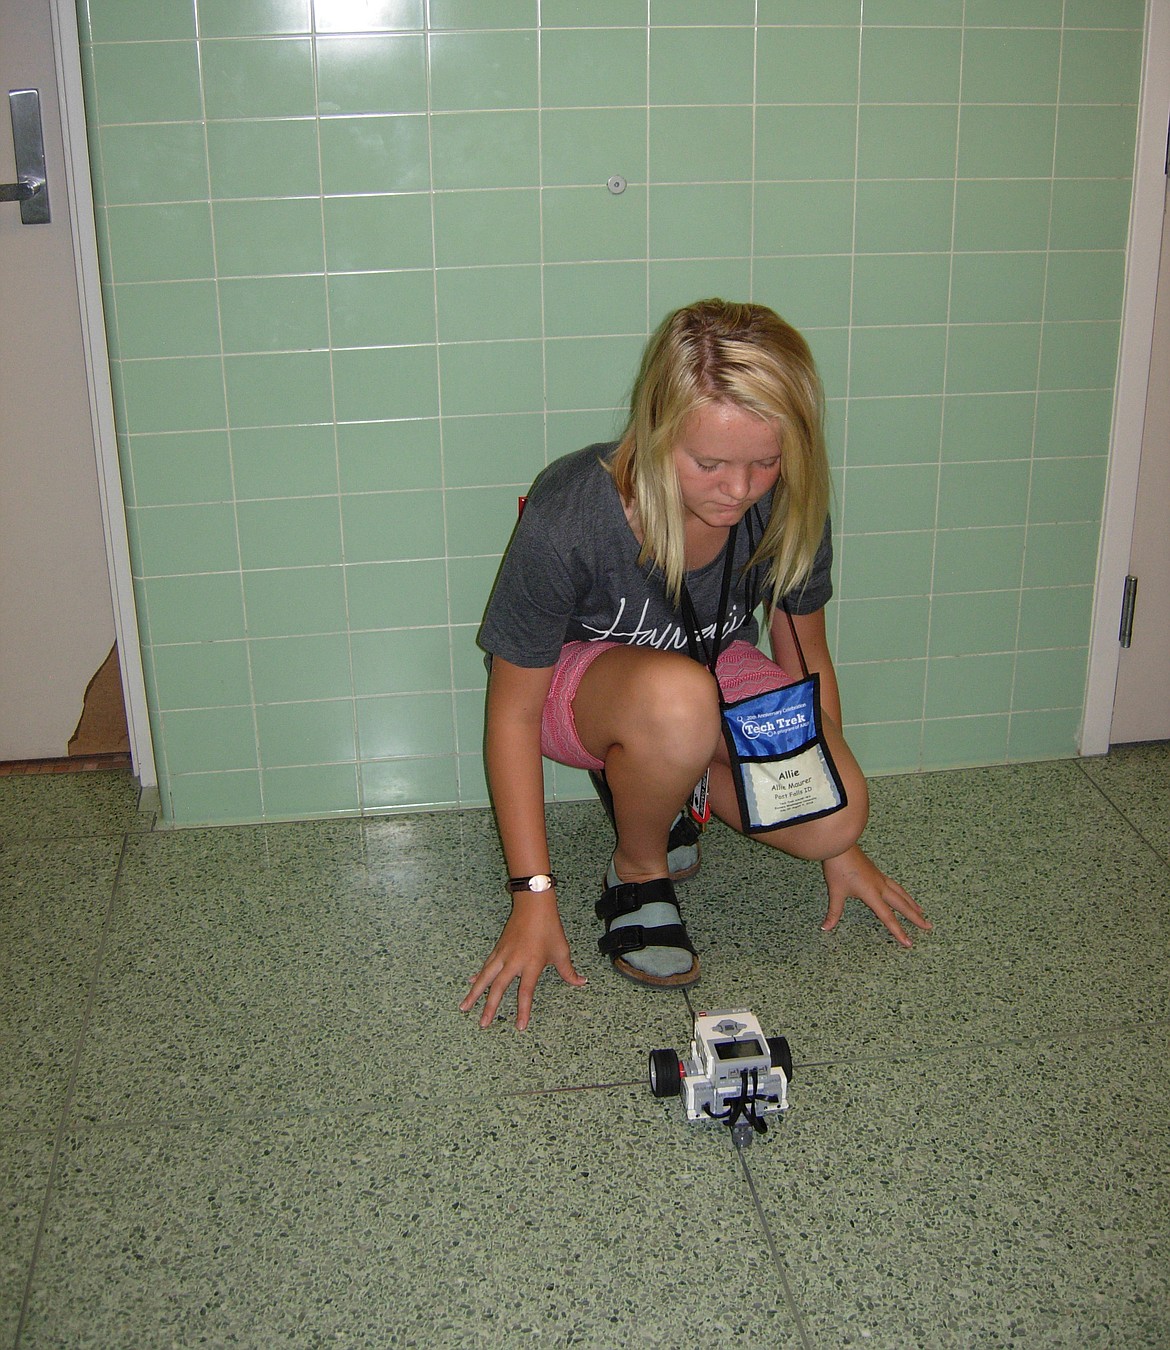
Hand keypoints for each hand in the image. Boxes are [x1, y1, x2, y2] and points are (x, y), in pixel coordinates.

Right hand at [459, 891, 586, 1029]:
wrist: (533, 904)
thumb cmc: (548, 927)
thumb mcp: (561, 950)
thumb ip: (568, 971)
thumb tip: (581, 982)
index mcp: (531, 964)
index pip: (525, 992)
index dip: (523, 1010)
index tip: (519, 1027)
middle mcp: (514, 962)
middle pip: (498, 988)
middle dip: (489, 1007)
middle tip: (482, 1024)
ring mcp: (503, 954)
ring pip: (485, 977)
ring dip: (474, 993)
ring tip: (464, 1007)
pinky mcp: (498, 948)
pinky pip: (486, 966)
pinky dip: (478, 975)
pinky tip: (471, 983)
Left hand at [820, 844, 930, 947]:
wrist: (840, 845)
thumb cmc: (837, 867)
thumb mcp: (835, 892)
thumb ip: (834, 912)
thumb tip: (826, 927)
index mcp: (871, 894)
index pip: (888, 917)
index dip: (898, 931)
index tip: (908, 943)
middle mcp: (880, 886)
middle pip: (902, 905)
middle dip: (915, 917)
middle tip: (928, 926)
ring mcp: (880, 878)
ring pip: (901, 893)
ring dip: (912, 904)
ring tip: (921, 912)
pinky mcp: (877, 872)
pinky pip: (895, 885)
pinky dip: (902, 893)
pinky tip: (903, 895)